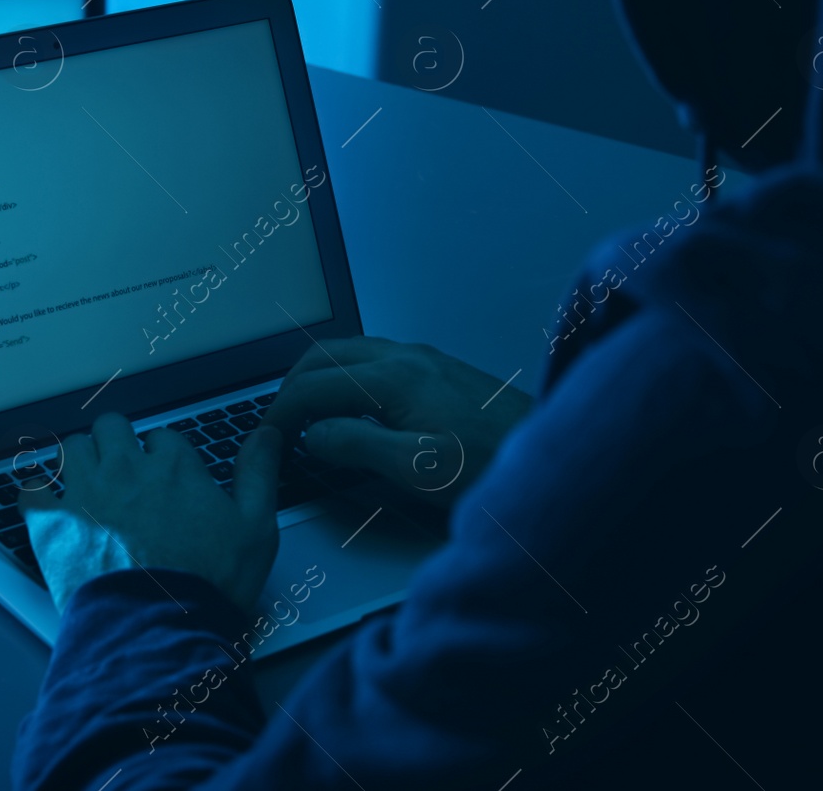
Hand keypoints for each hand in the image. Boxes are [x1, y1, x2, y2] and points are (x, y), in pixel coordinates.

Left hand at [19, 412, 281, 612]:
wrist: (157, 632)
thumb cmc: (208, 587)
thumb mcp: (256, 530)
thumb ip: (258, 474)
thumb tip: (268, 434)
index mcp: (174, 467)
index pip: (163, 437)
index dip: (164, 459)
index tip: (166, 480)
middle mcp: (125, 469)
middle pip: (111, 428)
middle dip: (117, 445)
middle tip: (124, 476)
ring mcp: (84, 493)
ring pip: (71, 447)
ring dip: (79, 462)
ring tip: (88, 487)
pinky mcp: (51, 523)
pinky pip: (31, 490)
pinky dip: (38, 497)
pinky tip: (49, 510)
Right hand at [259, 337, 532, 507]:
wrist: (556, 455)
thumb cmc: (496, 465)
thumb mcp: (419, 469)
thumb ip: (358, 446)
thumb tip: (312, 435)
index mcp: (396, 378)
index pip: (315, 384)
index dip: (281, 411)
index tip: (266, 435)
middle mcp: (407, 358)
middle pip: (325, 355)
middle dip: (290, 386)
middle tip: (274, 422)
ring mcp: (424, 360)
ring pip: (349, 352)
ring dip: (317, 377)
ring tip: (302, 413)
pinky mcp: (438, 370)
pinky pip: (372, 359)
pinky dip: (343, 376)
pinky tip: (348, 405)